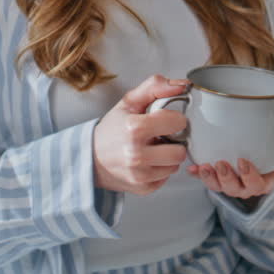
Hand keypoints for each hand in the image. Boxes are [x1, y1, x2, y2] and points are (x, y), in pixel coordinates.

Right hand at [92, 74, 189, 195]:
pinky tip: (147, 162)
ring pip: (175, 166)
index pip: (177, 123)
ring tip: (152, 149)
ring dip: (167, 157)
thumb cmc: (111, 129)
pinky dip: (159, 170)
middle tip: (160, 137)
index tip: (165, 120)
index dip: (174, 120)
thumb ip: (155, 87)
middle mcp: (136, 154)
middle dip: (174, 143)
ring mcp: (139, 175)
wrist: (90, 158)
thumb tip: (183, 85)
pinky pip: (166, 178)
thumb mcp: (128, 102)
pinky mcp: (142, 188)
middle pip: (180, 151)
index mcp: (134, 128)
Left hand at [185, 130, 273, 198]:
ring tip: (203, 166)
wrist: (263, 136)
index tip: (243, 161)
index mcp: (265, 180)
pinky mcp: (216, 175)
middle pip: (235, 190)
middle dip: (226, 179)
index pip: (258, 186)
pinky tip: (191, 168)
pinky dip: (197, 175)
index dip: (250, 177)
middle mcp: (246, 185)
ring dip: (209, 179)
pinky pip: (205, 179)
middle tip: (220, 164)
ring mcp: (230, 181)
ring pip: (219, 187)